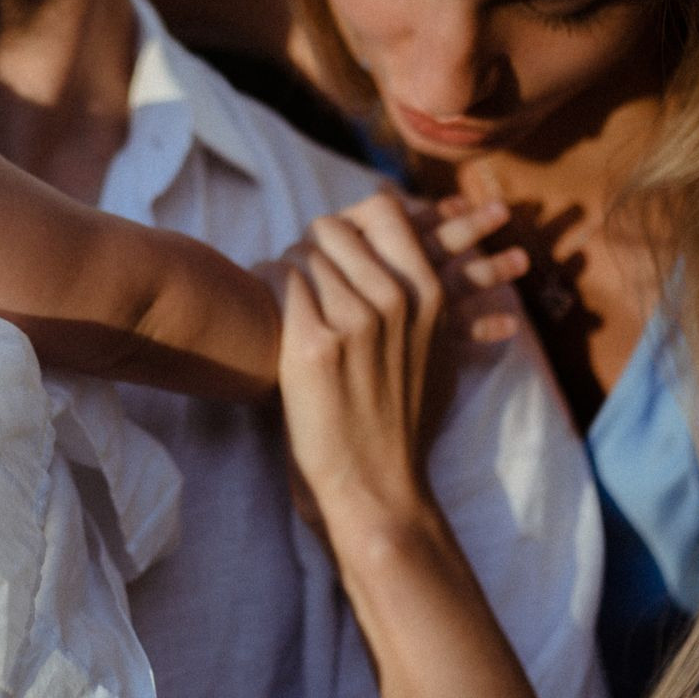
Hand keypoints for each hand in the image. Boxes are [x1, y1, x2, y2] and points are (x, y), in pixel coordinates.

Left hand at [273, 193, 523, 535]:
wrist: (375, 486)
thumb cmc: (398, 421)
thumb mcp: (434, 350)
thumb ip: (427, 295)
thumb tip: (426, 244)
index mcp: (428, 294)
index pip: (383, 210)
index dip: (351, 220)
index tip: (336, 244)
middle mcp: (394, 299)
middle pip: (332, 230)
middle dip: (310, 249)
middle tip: (303, 283)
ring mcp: (354, 320)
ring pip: (299, 255)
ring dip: (284, 272)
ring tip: (287, 309)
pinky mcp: (313, 344)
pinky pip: (277, 282)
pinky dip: (264, 291)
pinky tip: (265, 317)